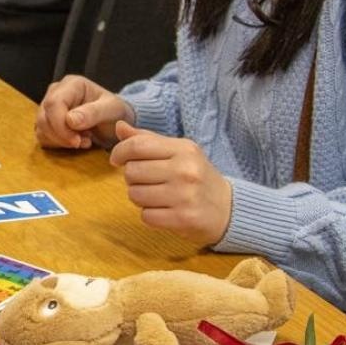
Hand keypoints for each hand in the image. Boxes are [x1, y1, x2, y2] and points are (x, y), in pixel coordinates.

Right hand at [35, 75, 134, 149]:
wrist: (114, 121)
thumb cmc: (114, 111)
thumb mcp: (112, 110)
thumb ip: (93, 112)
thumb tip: (70, 120)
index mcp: (72, 84)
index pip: (54, 103)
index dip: (60, 125)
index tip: (76, 141)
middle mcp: (56, 93)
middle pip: (44, 117)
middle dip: (61, 136)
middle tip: (84, 142)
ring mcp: (49, 107)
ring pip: (41, 128)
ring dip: (61, 141)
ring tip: (84, 140)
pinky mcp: (47, 122)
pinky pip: (43, 136)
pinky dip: (58, 144)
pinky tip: (76, 141)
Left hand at [107, 120, 233, 244]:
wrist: (228, 208)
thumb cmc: (197, 176)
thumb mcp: (178, 152)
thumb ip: (148, 139)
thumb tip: (119, 126)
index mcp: (184, 149)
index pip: (138, 146)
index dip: (120, 152)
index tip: (117, 159)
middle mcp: (185, 170)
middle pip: (132, 171)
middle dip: (132, 177)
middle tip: (147, 181)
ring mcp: (185, 196)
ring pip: (135, 195)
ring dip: (140, 197)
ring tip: (157, 196)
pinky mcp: (183, 218)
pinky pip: (146, 216)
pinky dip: (150, 215)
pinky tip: (165, 210)